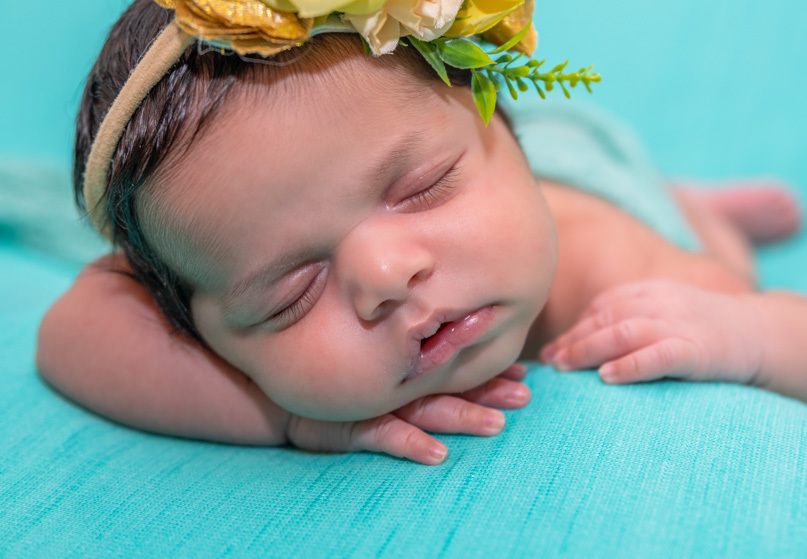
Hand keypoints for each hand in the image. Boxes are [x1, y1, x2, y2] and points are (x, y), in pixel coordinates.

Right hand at [285, 362, 529, 464]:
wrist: (280, 391)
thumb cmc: (337, 374)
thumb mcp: (378, 363)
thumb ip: (417, 355)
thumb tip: (465, 352)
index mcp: (407, 364)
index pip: (455, 365)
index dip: (489, 370)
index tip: (526, 374)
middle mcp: (396, 380)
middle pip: (450, 384)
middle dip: (488, 390)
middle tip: (524, 396)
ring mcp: (375, 402)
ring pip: (426, 409)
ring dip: (462, 417)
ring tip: (497, 426)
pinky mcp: (352, 425)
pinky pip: (385, 437)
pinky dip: (411, 445)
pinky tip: (437, 455)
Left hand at [539, 279, 765, 385]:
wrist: (763, 334)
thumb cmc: (709, 331)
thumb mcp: (669, 313)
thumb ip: (634, 320)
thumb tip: (589, 346)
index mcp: (652, 290)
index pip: (604, 305)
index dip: (576, 326)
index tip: (553, 350)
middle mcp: (662, 301)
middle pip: (607, 316)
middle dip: (574, 338)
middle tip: (550, 362)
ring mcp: (680, 323)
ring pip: (624, 331)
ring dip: (589, 349)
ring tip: (566, 367)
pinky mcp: (698, 350)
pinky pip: (659, 355)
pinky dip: (631, 365)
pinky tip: (608, 377)